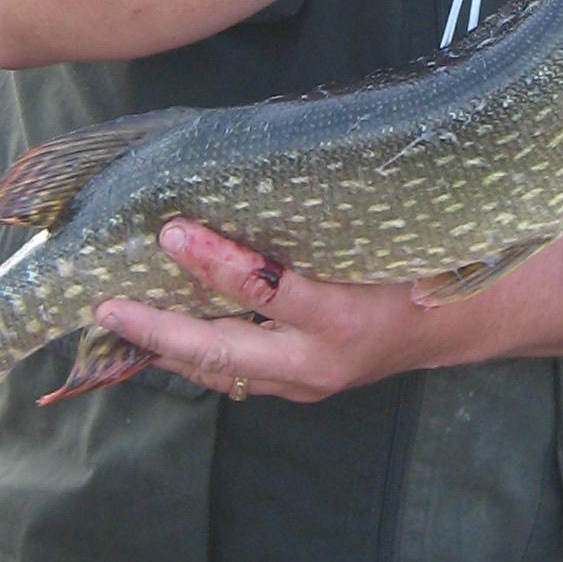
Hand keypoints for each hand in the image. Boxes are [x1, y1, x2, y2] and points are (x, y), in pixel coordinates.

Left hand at [92, 221, 463, 403]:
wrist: (454, 325)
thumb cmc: (414, 263)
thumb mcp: (372, 238)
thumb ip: (313, 221)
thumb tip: (242, 172)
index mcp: (343, 316)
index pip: (267, 290)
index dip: (215, 262)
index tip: (173, 230)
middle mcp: (317, 361)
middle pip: (223, 350)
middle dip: (159, 329)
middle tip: (108, 306)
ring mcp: (304, 383)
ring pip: (219, 371)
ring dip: (164, 347)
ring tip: (116, 321)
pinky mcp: (295, 389)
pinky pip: (233, 374)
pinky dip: (192, 354)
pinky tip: (157, 335)